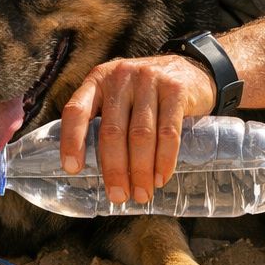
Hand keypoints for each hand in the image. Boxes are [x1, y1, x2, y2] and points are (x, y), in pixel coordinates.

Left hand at [59, 55, 216, 203]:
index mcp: (98, 80)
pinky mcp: (176, 90)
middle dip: (114, 169)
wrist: (192, 69)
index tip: (73, 169)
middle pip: (112, 130)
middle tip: (118, 196)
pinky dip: (164, 159)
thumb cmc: (146, 93)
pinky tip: (161, 177)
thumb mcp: (119, 96)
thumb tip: (88, 169)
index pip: (77, 110)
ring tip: (142, 194)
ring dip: (141, 170)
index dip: (72, 140)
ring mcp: (149, 80)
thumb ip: (104, 120)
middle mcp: (121, 77)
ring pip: (141, 135)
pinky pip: (168, 132)